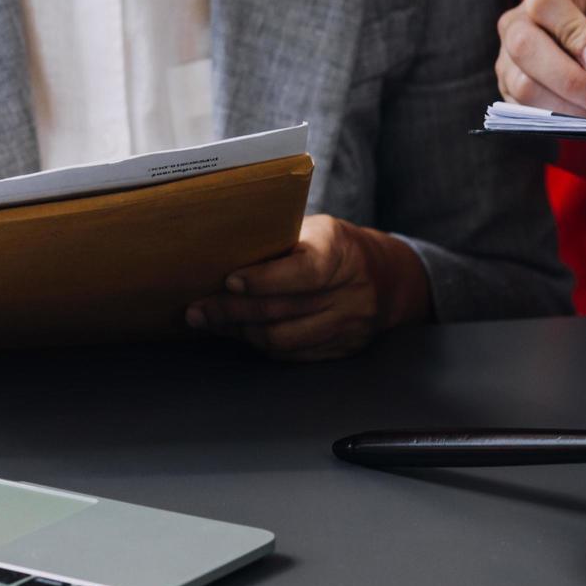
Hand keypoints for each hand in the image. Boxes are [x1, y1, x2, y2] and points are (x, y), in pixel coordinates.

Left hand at [184, 215, 431, 361]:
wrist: (388, 278)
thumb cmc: (337, 247)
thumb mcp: (316, 231)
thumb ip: (281, 243)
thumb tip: (220, 255)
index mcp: (342, 252)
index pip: (303, 272)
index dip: (263, 280)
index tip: (228, 281)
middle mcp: (351, 292)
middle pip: (283, 310)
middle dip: (232, 311)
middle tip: (197, 310)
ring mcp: (350, 326)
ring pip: (283, 339)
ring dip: (240, 332)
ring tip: (210, 322)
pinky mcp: (344, 349)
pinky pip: (292, 354)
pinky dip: (260, 344)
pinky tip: (238, 332)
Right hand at [496, 0, 585, 118]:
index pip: (546, 3)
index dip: (572, 32)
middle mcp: (521, 23)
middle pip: (524, 44)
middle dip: (567, 78)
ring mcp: (509, 59)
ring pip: (523, 83)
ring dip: (566, 104)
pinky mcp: (508, 92)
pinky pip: (523, 109)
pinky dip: (558, 118)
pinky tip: (582, 116)